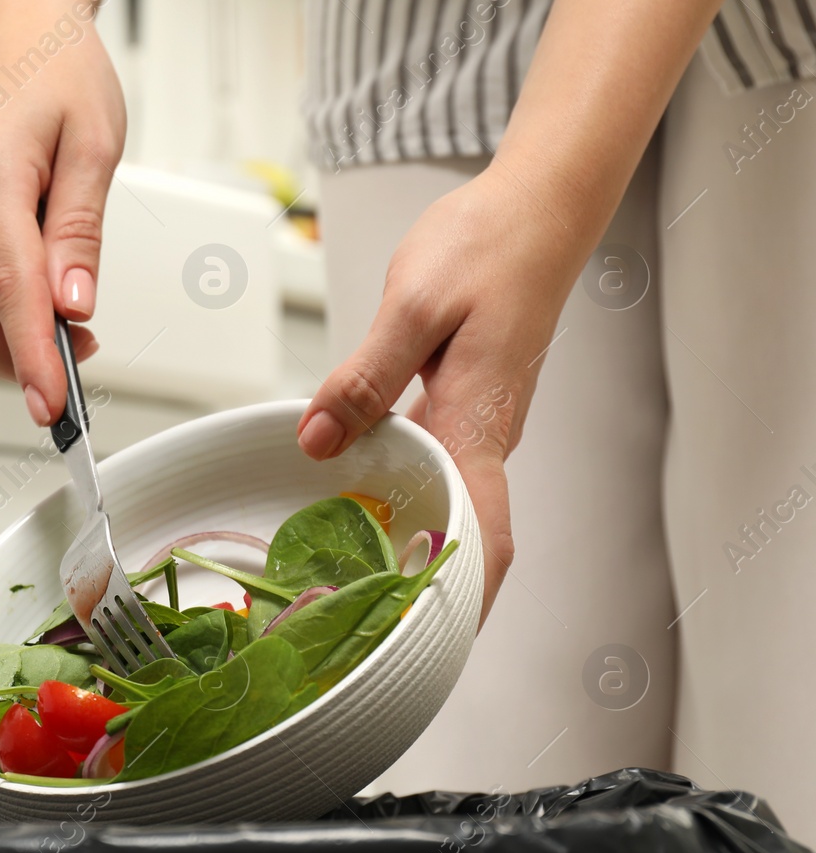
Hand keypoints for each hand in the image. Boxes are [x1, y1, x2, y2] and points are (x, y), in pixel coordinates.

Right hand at [0, 0, 125, 425]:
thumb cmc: (57, 70)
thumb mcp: (94, 145)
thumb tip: (75, 306)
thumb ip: (79, 232)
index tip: (54, 406)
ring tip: (73, 327)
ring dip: (7, 340)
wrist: (15, 27)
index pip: (9, 296)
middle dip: (11, 362)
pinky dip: (1, 312)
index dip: (32, 360)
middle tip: (75, 368)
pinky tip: (44, 297)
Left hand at [296, 165, 593, 623]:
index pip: (481, 530)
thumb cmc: (486, 246)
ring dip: (408, 542)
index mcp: (478, 419)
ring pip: (444, 498)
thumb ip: (364, 377)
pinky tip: (353, 496)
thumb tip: (317, 441)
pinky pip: (434, 464)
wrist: (536, 207)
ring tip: (345, 581)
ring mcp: (479, 421)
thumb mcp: (411, 304)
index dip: (463, 595)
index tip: (432, 644)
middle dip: (424, 586)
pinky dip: (401, 492)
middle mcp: (486, 432)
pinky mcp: (466, 403)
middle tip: (357, 625)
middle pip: (461, 530)